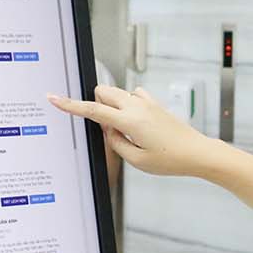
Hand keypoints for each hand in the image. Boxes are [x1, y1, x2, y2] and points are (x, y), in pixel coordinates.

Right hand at [47, 85, 217, 177]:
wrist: (197, 153)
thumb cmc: (171, 160)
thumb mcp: (137, 160)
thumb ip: (116, 142)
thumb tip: (108, 129)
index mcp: (130, 120)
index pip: (93, 110)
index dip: (71, 105)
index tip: (54, 98)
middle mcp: (138, 106)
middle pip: (103, 92)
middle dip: (98, 105)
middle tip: (108, 129)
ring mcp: (148, 102)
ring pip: (117, 93)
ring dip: (113, 107)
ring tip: (128, 132)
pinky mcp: (155, 104)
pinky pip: (133, 96)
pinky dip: (128, 106)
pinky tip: (137, 124)